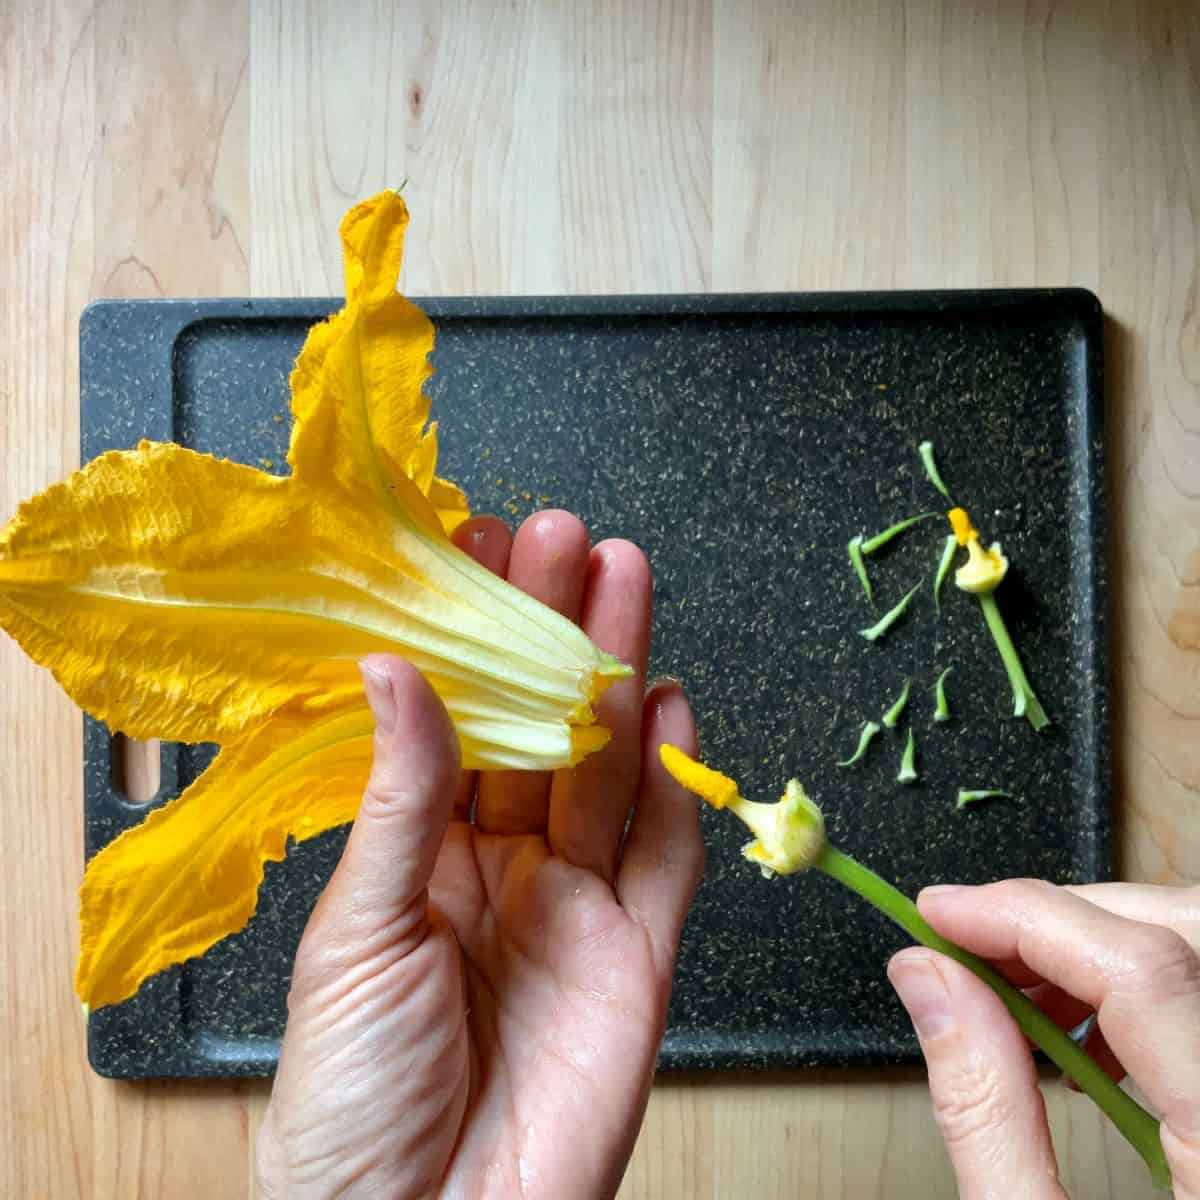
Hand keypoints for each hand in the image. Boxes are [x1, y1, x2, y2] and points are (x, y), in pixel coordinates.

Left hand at [255, 511, 703, 1198]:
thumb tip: (395, 671)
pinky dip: (676, 778)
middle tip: (560, 539)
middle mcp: (502, 866)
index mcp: (420, 855)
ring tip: (620, 580)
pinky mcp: (640, 951)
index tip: (470, 553)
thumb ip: (400, 798)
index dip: (466, 641)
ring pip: (607, 768)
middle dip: (551, 632)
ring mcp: (577, 905)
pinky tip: (667, 702)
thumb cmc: (352, 1101)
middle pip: (539, 729)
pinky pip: (668, 852)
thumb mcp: (357, 932)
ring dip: (616, 671)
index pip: (454, 722)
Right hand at [888, 879, 1199, 1197]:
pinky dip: (1130, 987)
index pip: (1141, 969)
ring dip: (1092, 947)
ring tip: (1007, 995)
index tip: (938, 915)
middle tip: (967, 941)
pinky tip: (1073, 1037)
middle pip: (1180, 932)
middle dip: (1064, 916)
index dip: (1027, 917)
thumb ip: (982, 1110)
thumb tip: (924, 977)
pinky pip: (1198, 999)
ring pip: (1190, 952)